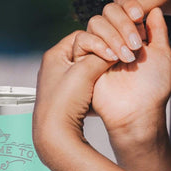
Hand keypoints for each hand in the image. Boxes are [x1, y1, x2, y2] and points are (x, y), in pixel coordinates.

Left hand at [32, 32, 113, 158]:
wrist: (56, 135)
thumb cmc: (64, 102)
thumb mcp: (84, 72)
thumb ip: (100, 57)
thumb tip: (115, 52)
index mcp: (55, 55)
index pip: (82, 36)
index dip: (100, 40)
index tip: (113, 50)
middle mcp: (56, 66)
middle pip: (85, 50)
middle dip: (102, 54)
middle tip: (116, 58)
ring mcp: (62, 82)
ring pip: (88, 66)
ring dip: (101, 68)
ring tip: (112, 72)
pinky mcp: (69, 96)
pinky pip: (87, 81)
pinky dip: (98, 81)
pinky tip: (104, 87)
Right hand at [70, 0, 170, 134]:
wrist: (138, 111)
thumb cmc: (154, 86)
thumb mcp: (162, 54)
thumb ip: (158, 30)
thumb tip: (155, 8)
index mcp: (132, 33)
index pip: (124, 7)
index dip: (129, 5)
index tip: (140, 15)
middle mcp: (114, 37)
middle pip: (108, 10)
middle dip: (123, 23)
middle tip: (136, 45)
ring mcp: (98, 47)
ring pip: (95, 22)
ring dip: (113, 35)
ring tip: (127, 57)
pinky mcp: (84, 60)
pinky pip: (82, 39)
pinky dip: (97, 44)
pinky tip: (111, 58)